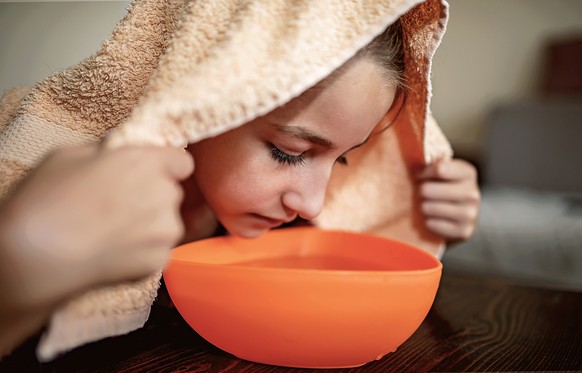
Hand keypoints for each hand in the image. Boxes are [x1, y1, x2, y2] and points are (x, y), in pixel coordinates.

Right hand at [0, 144, 193, 310]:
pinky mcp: (159, 260)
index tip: (148, 175)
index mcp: (146, 162)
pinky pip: (157, 251)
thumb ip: (106, 150)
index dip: (164, 167)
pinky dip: (140, 253)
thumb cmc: (45, 202)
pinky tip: (111, 252)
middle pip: (171, 193)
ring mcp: (165, 231)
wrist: (34, 258)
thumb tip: (117, 149)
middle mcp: (164, 194)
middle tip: (116, 207)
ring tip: (109, 233)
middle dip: (151, 197)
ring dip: (148, 227)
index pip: (181, 162)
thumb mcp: (69, 156)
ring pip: (166, 224)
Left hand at [417, 158, 479, 242]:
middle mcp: (473, 193)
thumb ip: (431, 164)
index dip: (423, 172)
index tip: (420, 175)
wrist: (457, 217)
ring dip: (423, 207)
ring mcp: (471, 214)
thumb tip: (416, 158)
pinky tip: (433, 219)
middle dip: (421, 191)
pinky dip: (428, 222)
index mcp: (468, 173)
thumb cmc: (442, 188)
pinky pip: (433, 224)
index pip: (439, 169)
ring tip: (427, 206)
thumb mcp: (440, 173)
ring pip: (429, 208)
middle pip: (428, 190)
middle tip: (423, 194)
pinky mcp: (464, 232)